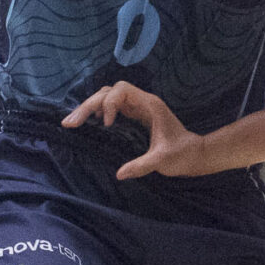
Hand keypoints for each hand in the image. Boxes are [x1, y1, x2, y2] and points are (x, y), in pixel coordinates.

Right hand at [62, 82, 209, 179]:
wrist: (195, 154)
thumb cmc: (182, 155)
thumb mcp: (163, 160)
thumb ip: (142, 165)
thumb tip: (119, 174)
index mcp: (149, 105)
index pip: (121, 90)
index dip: (109, 102)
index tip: (106, 124)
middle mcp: (141, 102)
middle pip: (108, 92)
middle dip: (88, 105)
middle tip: (69, 123)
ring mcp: (137, 109)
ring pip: (107, 98)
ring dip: (90, 108)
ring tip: (73, 123)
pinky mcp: (134, 117)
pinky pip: (111, 108)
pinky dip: (97, 113)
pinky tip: (88, 124)